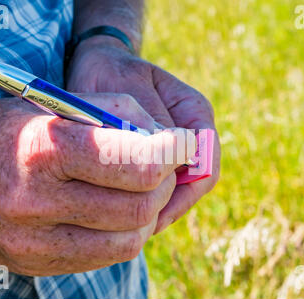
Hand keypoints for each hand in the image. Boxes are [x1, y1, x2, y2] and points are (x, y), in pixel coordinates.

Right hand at [0, 93, 181, 275]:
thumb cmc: (4, 131)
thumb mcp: (53, 106)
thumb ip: (115, 114)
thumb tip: (165, 137)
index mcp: (46, 150)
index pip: (138, 164)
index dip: (173, 153)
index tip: (183, 143)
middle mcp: (40, 203)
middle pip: (140, 206)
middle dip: (165, 183)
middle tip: (164, 165)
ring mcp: (38, 242)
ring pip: (130, 238)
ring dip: (150, 211)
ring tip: (142, 189)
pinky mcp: (40, 263)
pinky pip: (107, 255)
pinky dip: (127, 232)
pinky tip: (119, 211)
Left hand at [67, 39, 220, 233]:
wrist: (98, 66)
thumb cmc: (109, 73)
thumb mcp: (126, 89)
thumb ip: (151, 121)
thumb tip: (169, 161)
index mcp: (194, 111)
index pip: (206, 164)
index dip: (183, 193)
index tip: (152, 214)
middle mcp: (191, 131)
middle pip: (195, 182)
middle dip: (168, 205)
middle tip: (135, 227)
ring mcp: (176, 144)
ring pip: (178, 188)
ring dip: (155, 206)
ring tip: (125, 223)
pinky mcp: (158, 154)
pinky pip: (161, 184)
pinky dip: (145, 199)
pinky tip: (121, 208)